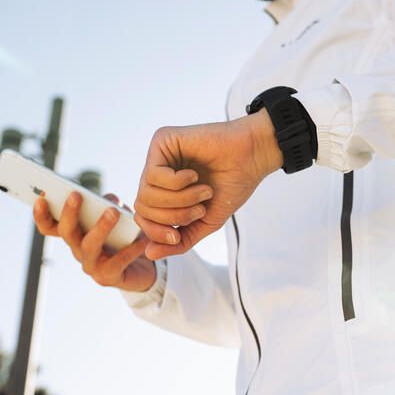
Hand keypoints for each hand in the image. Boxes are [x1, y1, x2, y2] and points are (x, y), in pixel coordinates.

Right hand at [33, 191, 157, 291]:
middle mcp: (77, 249)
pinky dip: (131, 248)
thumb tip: (110, 199)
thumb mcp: (117, 216)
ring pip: (89, 246)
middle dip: (69, 213)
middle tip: (76, 195)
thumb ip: (110, 205)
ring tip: (113, 212)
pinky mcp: (107, 277)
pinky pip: (118, 261)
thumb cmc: (125, 238)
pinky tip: (143, 237)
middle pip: (66, 232)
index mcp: (75, 233)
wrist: (142, 269)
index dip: (41, 214)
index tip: (42, 196)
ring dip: (100, 227)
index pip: (49, 226)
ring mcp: (90, 265)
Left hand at [134, 109, 280, 259]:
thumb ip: (179, 241)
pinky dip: (178, 182)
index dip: (157, 232)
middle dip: (173, 216)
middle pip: (143, 207)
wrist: (252, 157)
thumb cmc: (232, 185)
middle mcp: (157, 172)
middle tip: (200, 208)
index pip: (143, 217)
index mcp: (164, 190)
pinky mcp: (161, 140)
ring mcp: (158, 155)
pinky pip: (153, 175)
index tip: (177, 236)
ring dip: (180, 200)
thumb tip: (148, 254)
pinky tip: (195, 174)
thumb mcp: (205, 222)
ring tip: (203, 191)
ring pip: (146, 193)